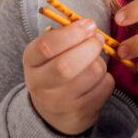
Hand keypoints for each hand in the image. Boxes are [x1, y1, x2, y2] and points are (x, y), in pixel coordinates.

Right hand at [22, 18, 114, 134]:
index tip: (89, 24)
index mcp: (31, 61)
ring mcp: (58, 103)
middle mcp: (39, 85)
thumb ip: (65, 36)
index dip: (72, 33)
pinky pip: (104, 86)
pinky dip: (107, 78)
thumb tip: (89, 26)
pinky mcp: (79, 113)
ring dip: (100, 62)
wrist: (53, 112)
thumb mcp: (50, 53)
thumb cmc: (55, 71)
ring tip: (94, 62)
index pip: (46, 47)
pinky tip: (97, 80)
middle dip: (90, 46)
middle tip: (98, 38)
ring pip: (92, 73)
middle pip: (67, 65)